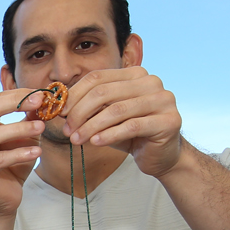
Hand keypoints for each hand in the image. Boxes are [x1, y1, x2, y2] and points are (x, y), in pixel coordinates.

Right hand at [0, 89, 47, 216]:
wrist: (5, 200)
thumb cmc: (14, 168)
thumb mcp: (25, 140)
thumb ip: (29, 120)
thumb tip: (42, 98)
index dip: (17, 95)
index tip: (41, 94)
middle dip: (14, 103)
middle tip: (38, 101)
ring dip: (19, 129)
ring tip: (41, 128)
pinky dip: (19, 154)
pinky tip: (37, 152)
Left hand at [60, 67, 182, 177]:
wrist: (161, 155)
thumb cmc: (131, 134)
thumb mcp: (107, 117)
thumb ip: (90, 108)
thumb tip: (60, 108)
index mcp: (135, 74)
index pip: (98, 77)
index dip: (75, 95)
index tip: (60, 113)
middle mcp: (151, 82)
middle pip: (104, 92)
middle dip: (80, 112)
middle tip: (67, 130)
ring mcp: (163, 99)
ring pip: (116, 110)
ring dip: (91, 126)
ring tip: (76, 140)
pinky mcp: (169, 120)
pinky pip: (132, 126)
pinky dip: (110, 135)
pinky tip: (95, 142)